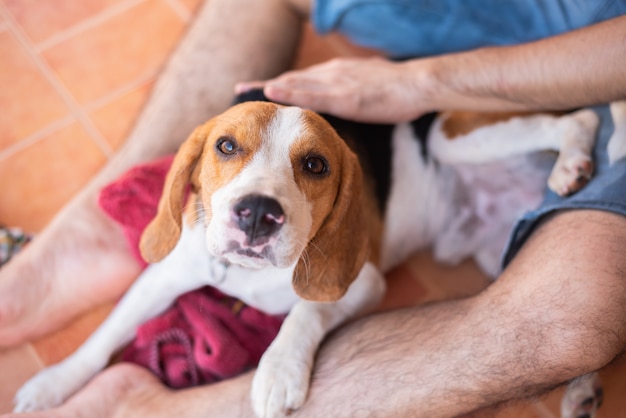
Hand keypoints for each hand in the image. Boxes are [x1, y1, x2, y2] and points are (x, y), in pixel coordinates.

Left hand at [236, 57, 434, 122]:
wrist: (417, 84)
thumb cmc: (399, 88)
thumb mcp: (370, 83)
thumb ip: (353, 90)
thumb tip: (346, 99)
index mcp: (338, 73)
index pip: (303, 78)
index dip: (281, 84)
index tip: (262, 88)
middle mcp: (332, 73)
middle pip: (293, 79)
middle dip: (267, 84)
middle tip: (242, 88)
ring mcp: (336, 83)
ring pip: (295, 83)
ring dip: (269, 87)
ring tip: (245, 91)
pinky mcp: (343, 96)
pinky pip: (310, 95)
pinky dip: (288, 93)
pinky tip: (271, 93)